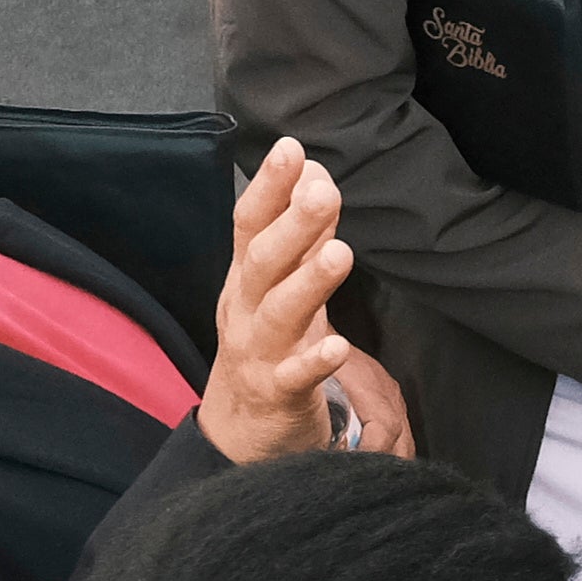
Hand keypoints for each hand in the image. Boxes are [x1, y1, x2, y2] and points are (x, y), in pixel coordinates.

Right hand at [205, 139, 401, 462]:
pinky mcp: (277, 396)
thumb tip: (317, 175)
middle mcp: (245, 311)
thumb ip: (302, 234)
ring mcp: (258, 354)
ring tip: (340, 253)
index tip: (292, 149)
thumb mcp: (280, 285)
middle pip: (264, 263)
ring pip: (280, 315)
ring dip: (309, 283)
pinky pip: (295, 378)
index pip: (250, 226)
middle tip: (322, 191)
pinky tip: (339, 345)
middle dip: (292, 225)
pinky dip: (315, 361)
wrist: (241, 430)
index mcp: (245, 278)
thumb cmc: (268, 341)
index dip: (269, 188)